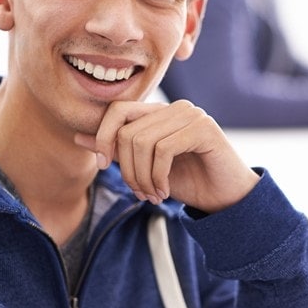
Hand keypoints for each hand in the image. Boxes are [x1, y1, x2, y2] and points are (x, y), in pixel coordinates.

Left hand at [74, 100, 259, 212]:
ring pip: (142, 142)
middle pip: (127, 131)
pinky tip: (165, 191)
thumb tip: (79, 137)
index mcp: (160, 112)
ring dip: (142, 177)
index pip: (117, 109)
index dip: (103, 136)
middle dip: (126, 169)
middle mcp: (176, 107)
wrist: (227, 199)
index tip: (104, 165)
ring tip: (153, 195)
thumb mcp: (145, 167)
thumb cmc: (189, 182)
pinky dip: (157, 176)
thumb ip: (118, 150)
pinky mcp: (204, 128)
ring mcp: (191, 115)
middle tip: (139, 193)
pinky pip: (163, 150)